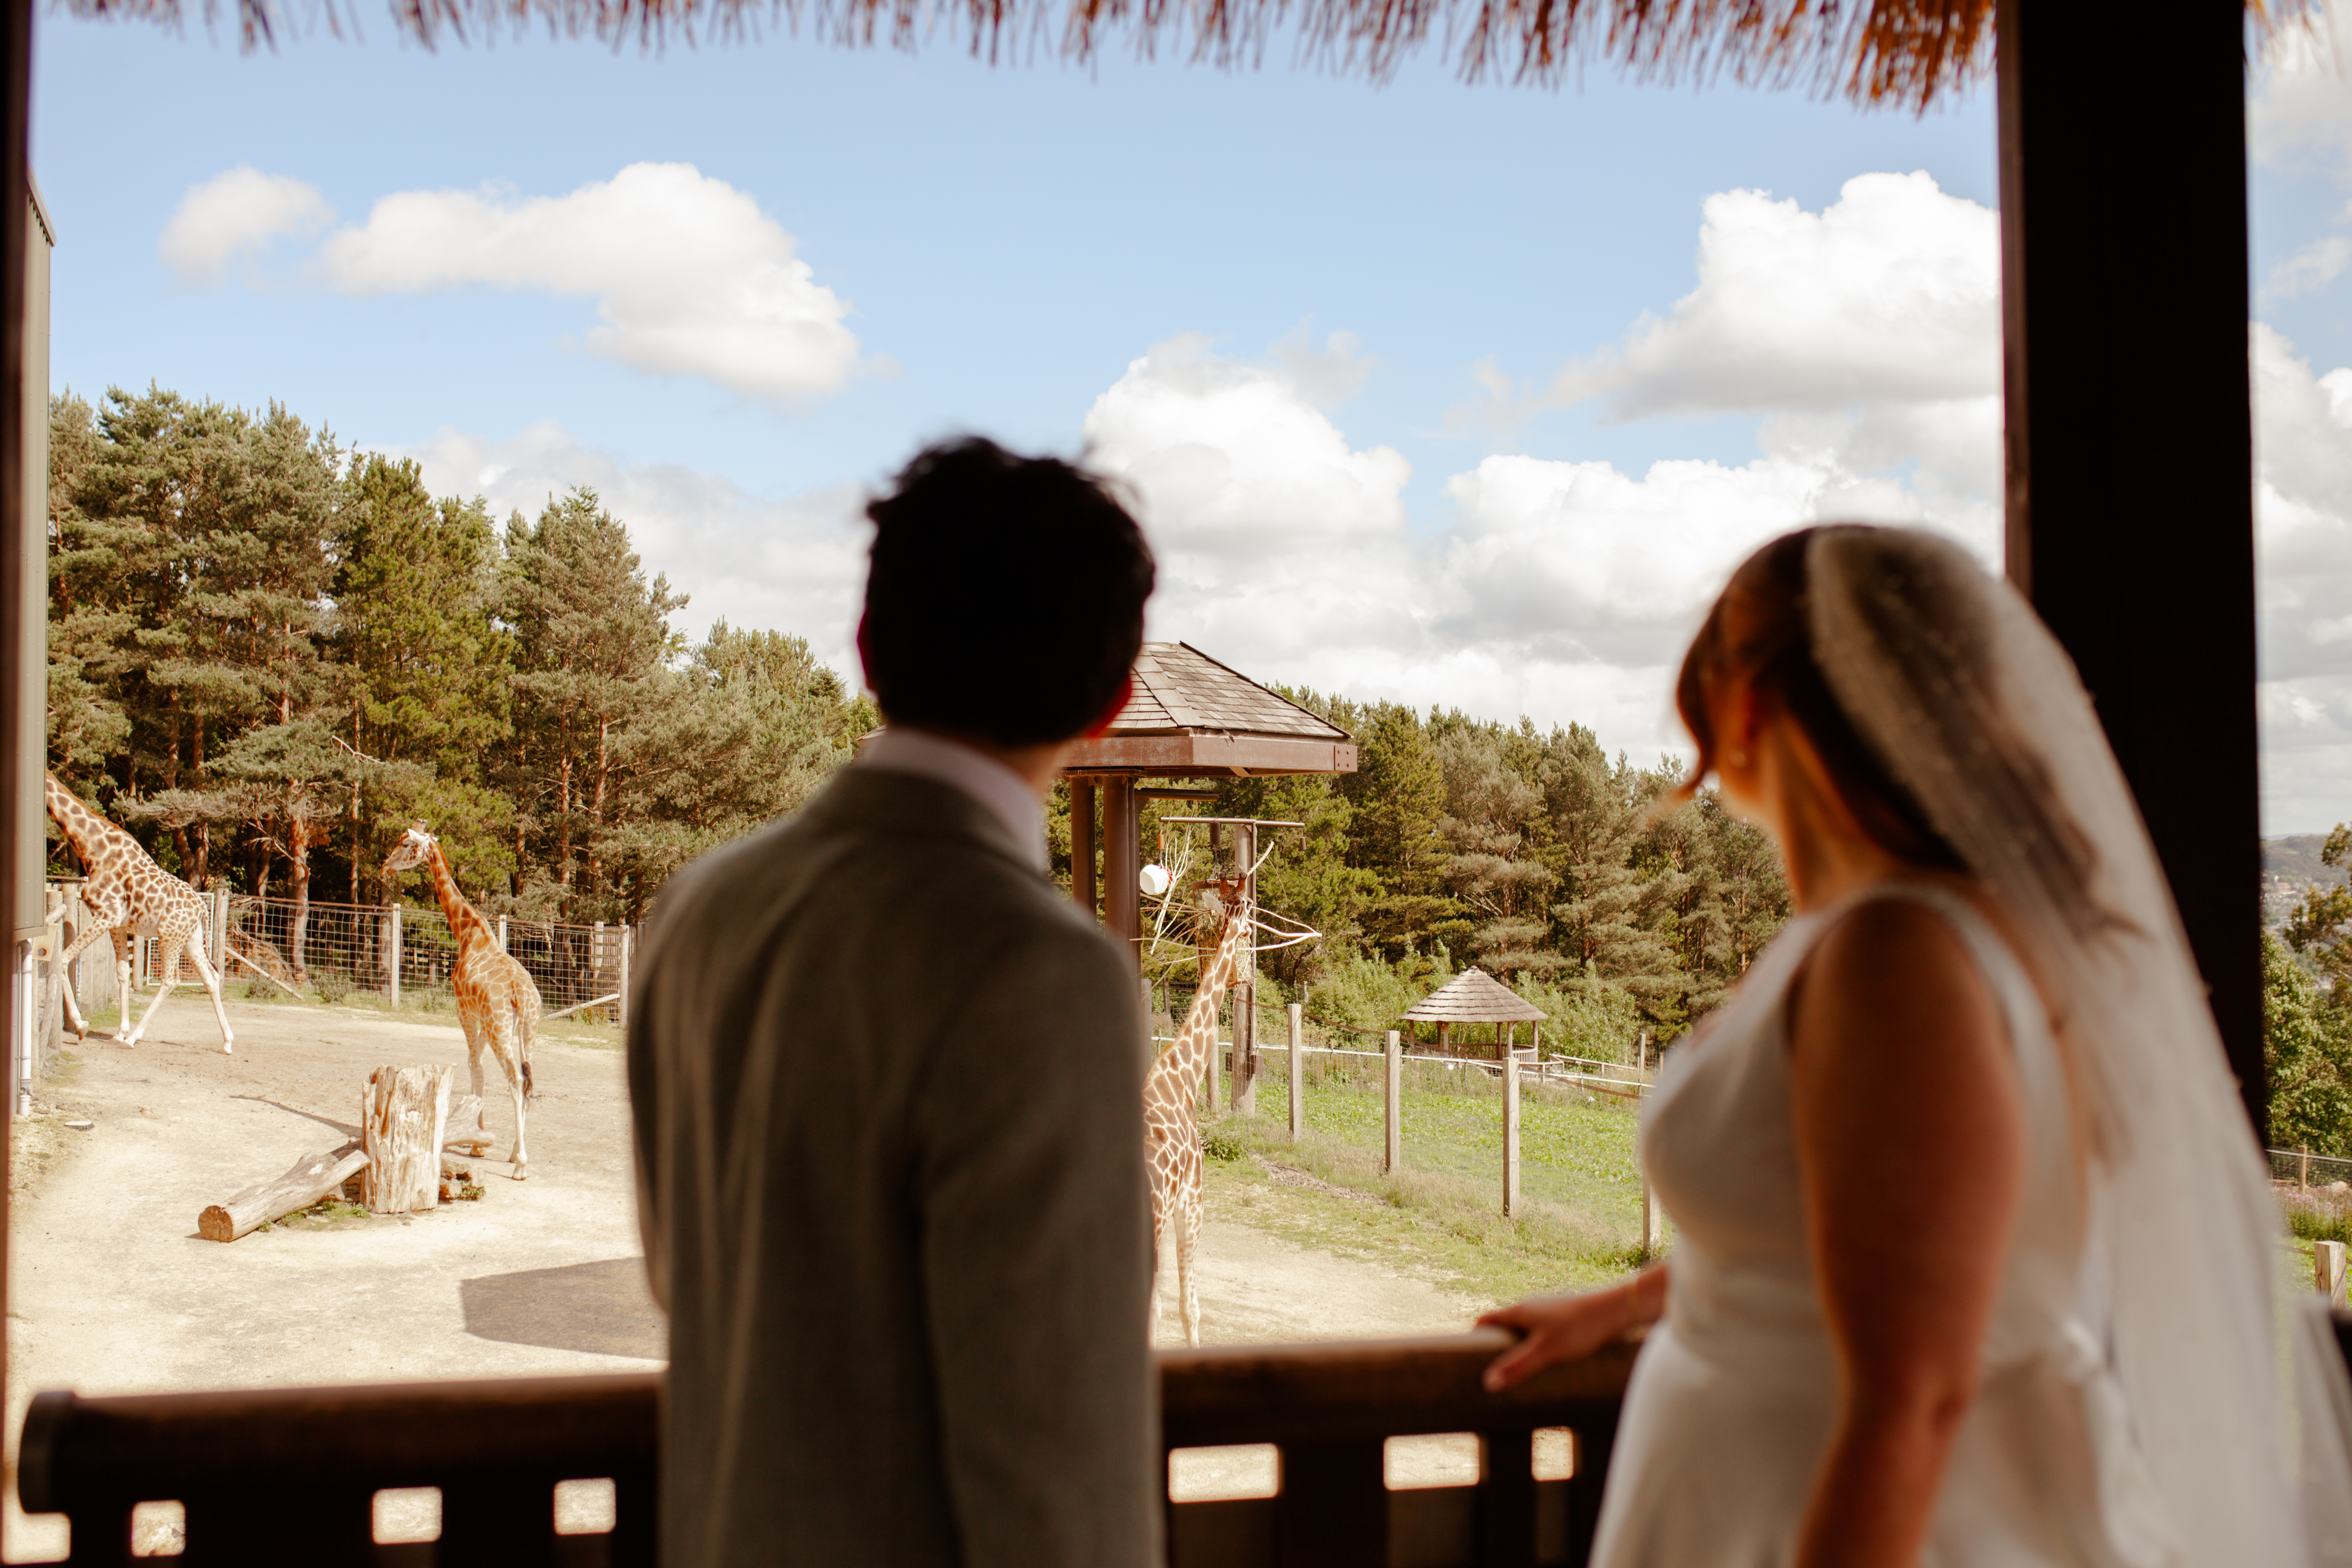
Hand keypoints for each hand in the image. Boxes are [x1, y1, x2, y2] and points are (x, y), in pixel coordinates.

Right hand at [1478, 1268, 1662, 1390]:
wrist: (1616, 1310)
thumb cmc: (1580, 1328)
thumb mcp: (1546, 1352)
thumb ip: (1518, 1367)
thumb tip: (1488, 1384)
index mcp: (1520, 1311)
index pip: (1486, 1319)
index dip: (1475, 1336)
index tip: (1466, 1356)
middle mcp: (1531, 1307)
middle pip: (1504, 1325)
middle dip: (1496, 1346)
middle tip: (1492, 1371)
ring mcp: (1549, 1311)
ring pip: (1525, 1329)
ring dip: (1518, 1347)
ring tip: (1519, 1372)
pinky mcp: (1566, 1318)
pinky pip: (1542, 1332)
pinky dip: (1537, 1345)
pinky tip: (1549, 1362)